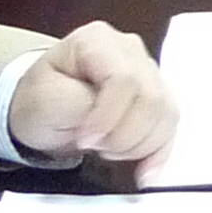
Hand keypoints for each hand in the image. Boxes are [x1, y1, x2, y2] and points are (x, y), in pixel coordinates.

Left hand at [7, 20, 176, 163]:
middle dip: (124, 135)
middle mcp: (130, 50)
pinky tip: (144, 172)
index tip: (84, 140)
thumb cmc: (40, 100)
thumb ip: (79, 105)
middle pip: (151, 98)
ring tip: (106, 150)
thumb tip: (111, 123)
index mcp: (98, 40)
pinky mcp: (159, 97)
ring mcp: (148, 72)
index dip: (109, 117)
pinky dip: (157, 153)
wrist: (46, 109)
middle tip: (95, 147)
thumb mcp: (44, 100)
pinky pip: (170, 127)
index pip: (124, 79)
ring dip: (138, 145)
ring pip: (166, 114)